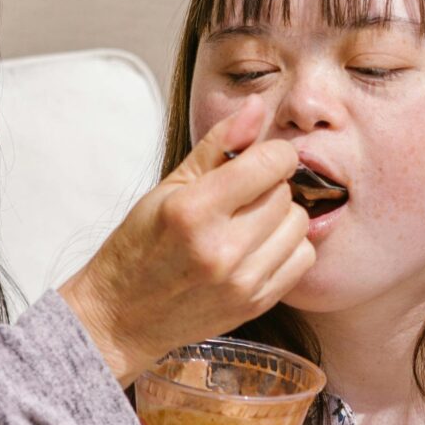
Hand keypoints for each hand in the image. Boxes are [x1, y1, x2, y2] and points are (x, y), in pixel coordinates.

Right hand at [58, 98, 314, 384]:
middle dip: (269, 187)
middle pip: (285, 194)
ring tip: (248, 223)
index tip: (259, 159)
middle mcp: (221, 248)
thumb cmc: (138, 248)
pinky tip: (258, 248)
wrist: (122, 317)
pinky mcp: (255, 304)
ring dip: (280, 218)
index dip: (271, 154)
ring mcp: (241, 281)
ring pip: (299, 225)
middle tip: (241, 197)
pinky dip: (287, 248)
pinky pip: (302, 260)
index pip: (270, 163)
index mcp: (193, 211)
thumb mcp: (168, 187)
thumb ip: (217, 145)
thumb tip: (257, 107)